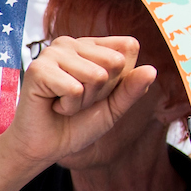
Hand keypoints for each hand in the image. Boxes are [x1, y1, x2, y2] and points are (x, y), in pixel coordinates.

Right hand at [1, 36, 156, 168]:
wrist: (47, 147)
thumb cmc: (77, 124)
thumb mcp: (114, 108)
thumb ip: (132, 89)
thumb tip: (152, 70)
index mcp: (90, 45)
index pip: (127, 48)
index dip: (119, 79)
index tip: (96, 92)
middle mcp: (70, 43)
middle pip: (114, 62)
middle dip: (101, 90)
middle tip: (78, 99)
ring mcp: (52, 53)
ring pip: (95, 75)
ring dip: (83, 100)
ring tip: (64, 102)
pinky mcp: (38, 69)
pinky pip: (74, 89)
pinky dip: (68, 106)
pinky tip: (53, 105)